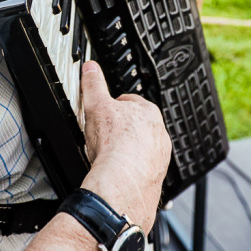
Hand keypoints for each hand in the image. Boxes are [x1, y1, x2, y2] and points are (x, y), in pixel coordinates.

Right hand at [78, 60, 171, 230]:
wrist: (122, 182)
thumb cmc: (114, 144)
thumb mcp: (97, 105)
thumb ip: (94, 85)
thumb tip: (91, 68)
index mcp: (149, 113)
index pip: (132, 103)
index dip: (116, 106)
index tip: (106, 110)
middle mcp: (160, 135)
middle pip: (139, 126)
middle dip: (124, 129)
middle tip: (106, 134)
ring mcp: (159, 158)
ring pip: (143, 150)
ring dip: (130, 151)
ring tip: (111, 155)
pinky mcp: (155, 178)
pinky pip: (142, 171)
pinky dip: (132, 171)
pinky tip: (118, 173)